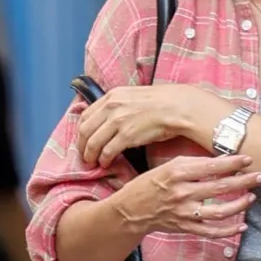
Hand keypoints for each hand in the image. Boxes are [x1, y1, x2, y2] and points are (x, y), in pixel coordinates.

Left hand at [78, 83, 224, 166]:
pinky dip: (104, 160)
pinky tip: (106, 164)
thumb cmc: (162, 103)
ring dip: (90, 156)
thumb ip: (118, 106)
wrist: (178, 107)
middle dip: (81, 146)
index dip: (81, 132)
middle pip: (84, 130)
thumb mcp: (133, 97)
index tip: (83, 141)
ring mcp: (118, 121)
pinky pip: (107, 151)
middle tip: (85, 156)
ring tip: (93, 163)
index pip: (85, 115)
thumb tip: (110, 120)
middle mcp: (111, 107)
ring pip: (93, 142)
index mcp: (111, 96)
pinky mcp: (127, 136)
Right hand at [119, 152, 260, 239]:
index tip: (248, 159)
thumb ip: (194, 164)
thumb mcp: (169, 166)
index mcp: (177, 173)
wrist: (132, 210)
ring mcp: (185, 213)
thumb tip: (223, 160)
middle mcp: (182, 193)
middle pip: (219, 188)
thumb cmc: (152, 184)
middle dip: (243, 182)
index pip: (210, 167)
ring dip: (239, 205)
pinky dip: (229, 231)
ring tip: (252, 197)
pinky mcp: (186, 228)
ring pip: (219, 212)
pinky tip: (243, 226)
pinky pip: (211, 232)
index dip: (232, 163)